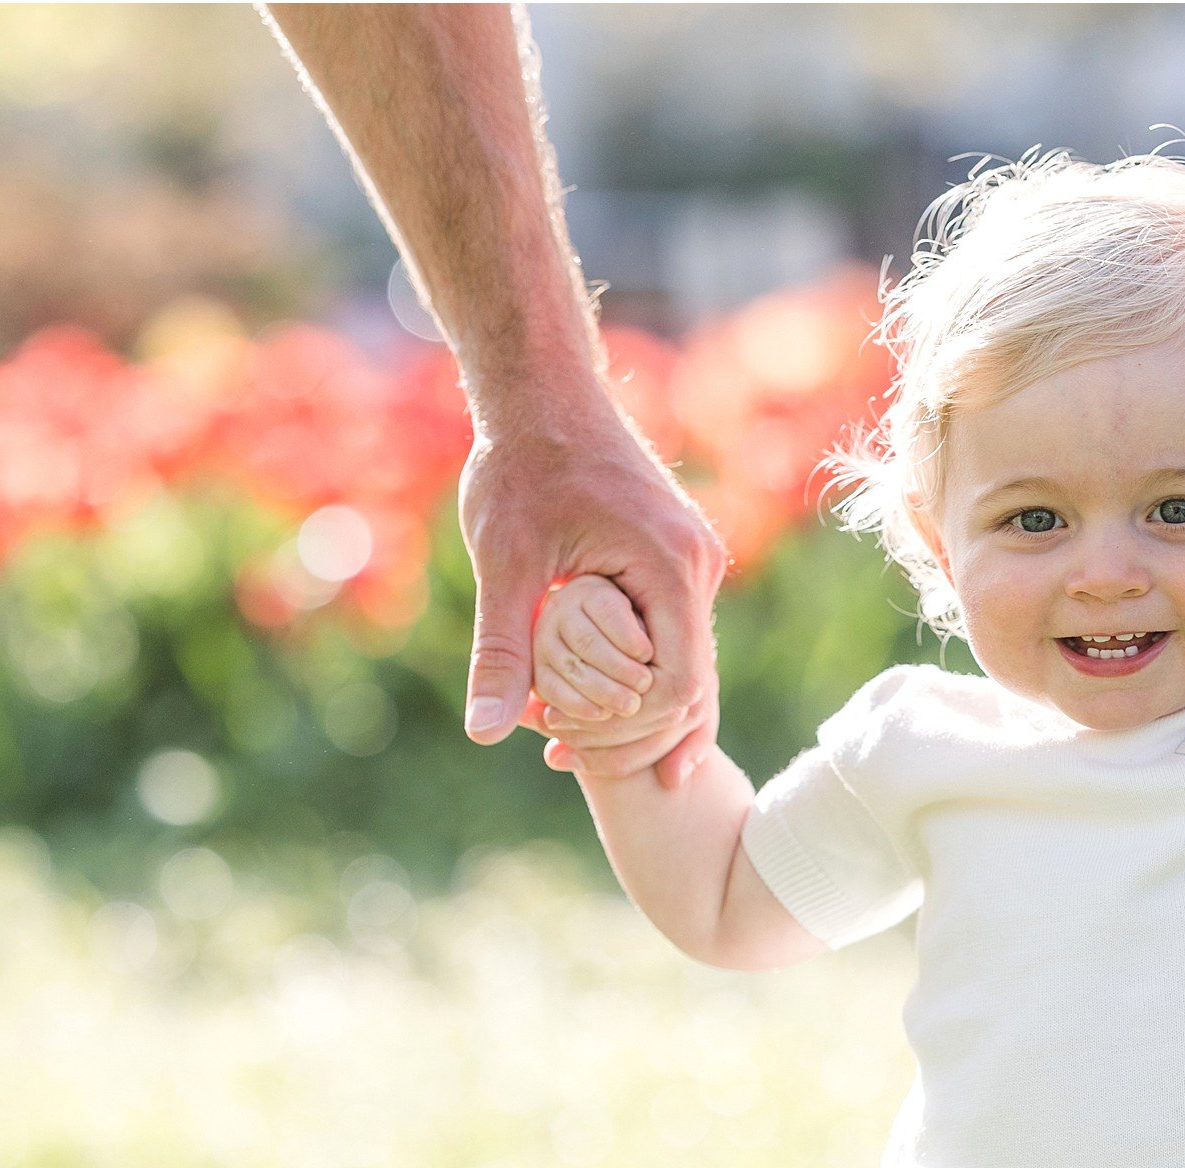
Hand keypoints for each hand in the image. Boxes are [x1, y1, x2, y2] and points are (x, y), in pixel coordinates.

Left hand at [457, 398, 723, 785]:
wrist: (544, 393)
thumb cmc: (521, 467)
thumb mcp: (503, 563)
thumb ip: (502, 650)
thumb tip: (485, 733)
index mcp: (671, 568)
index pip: (681, 686)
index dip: (631, 732)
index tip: (567, 747)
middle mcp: (698, 567)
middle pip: (691, 686)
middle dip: (628, 733)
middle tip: (558, 757)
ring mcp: (694, 563)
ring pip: (682, 664)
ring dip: (628, 707)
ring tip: (562, 741)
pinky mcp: (677, 561)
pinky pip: (670, 635)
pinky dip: (631, 673)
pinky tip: (583, 700)